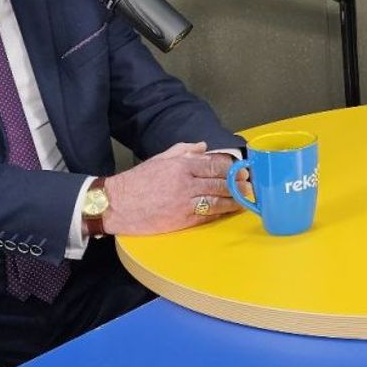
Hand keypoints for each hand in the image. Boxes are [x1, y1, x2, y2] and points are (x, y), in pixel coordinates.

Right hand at [101, 142, 244, 234]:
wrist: (116, 205)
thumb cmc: (137, 181)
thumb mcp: (159, 159)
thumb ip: (184, 150)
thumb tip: (204, 146)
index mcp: (181, 165)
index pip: (215, 164)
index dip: (231, 167)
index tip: (241, 168)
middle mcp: (186, 182)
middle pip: (220, 182)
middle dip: (238, 183)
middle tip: (249, 184)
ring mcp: (185, 202)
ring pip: (218, 199)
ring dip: (235, 199)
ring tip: (246, 197)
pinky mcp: (182, 219)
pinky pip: (208, 215)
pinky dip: (222, 212)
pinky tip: (230, 210)